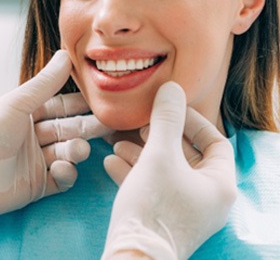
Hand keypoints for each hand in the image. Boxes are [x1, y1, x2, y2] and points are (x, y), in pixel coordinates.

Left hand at [0, 50, 110, 224]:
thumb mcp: (17, 104)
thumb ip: (45, 83)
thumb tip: (66, 54)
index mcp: (27, 114)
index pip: (61, 106)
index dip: (80, 103)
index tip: (101, 99)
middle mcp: (34, 136)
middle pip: (68, 129)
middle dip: (87, 127)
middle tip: (108, 125)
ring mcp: (36, 162)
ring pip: (67, 153)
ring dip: (76, 151)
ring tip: (78, 150)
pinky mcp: (37, 186)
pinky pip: (60, 179)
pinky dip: (65, 173)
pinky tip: (60, 169)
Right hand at [102, 82, 236, 259]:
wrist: (131, 257)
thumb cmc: (153, 205)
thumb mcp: (159, 154)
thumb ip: (166, 119)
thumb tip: (172, 88)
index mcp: (218, 184)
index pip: (215, 142)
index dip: (193, 121)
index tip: (169, 110)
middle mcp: (206, 198)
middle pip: (186, 155)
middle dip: (159, 136)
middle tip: (141, 125)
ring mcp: (184, 209)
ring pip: (165, 170)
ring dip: (142, 153)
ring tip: (118, 142)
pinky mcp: (163, 217)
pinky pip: (152, 186)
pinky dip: (134, 172)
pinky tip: (111, 161)